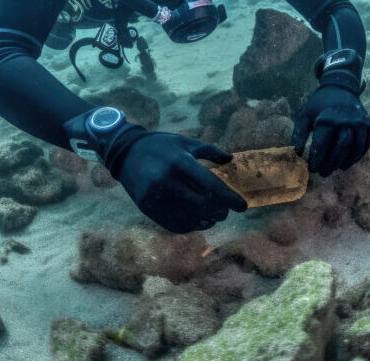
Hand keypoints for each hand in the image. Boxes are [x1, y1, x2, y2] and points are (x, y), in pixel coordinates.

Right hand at [110, 133, 247, 233]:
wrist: (125, 154)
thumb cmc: (161, 146)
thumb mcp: (185, 142)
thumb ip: (209, 151)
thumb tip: (230, 159)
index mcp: (180, 163)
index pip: (210, 185)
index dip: (229, 198)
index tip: (243, 206)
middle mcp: (167, 181)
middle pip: (203, 205)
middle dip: (220, 211)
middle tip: (227, 211)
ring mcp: (156, 197)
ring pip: (190, 218)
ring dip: (207, 220)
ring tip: (214, 216)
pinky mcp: (148, 209)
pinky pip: (175, 225)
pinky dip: (191, 226)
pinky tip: (198, 221)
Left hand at [292, 85, 369, 175]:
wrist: (340, 86)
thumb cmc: (319, 104)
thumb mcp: (305, 116)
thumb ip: (299, 135)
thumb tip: (297, 154)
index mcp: (327, 119)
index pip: (322, 145)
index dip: (316, 159)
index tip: (311, 168)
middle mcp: (345, 121)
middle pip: (340, 149)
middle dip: (330, 164)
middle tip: (322, 173)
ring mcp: (358, 122)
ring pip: (354, 148)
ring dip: (345, 162)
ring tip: (335, 169)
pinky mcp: (367, 124)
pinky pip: (364, 144)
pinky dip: (356, 156)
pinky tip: (347, 162)